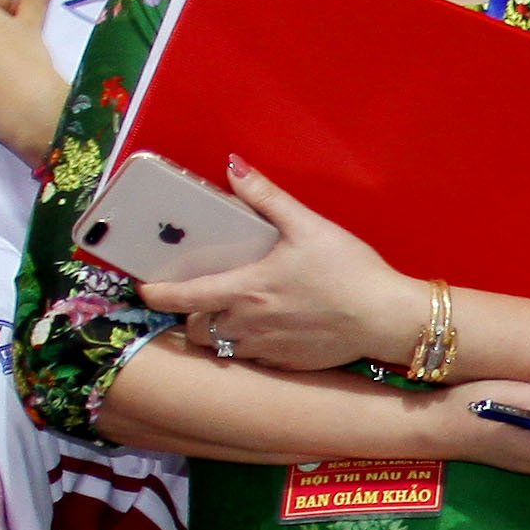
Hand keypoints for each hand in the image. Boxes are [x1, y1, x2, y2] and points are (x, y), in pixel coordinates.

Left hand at [138, 162, 416, 371]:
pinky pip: (251, 359)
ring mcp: (266, 350)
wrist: (386, 318)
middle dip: (190, 317)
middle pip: (196, 330)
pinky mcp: (286, 365)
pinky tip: (266, 328)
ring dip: (216, 333)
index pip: (184, 298)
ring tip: (228, 314)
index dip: (157, 296)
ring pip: (220, 348)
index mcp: (246, 289)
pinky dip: (246, 346)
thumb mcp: (308, 225)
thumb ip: (266, 197)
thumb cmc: (348, 271)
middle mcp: (249, 324)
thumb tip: (233, 165)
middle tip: (200, 299)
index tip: (144, 291)